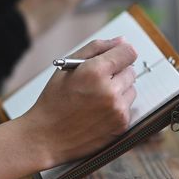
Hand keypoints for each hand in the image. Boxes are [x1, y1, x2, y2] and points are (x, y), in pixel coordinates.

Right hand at [18, 38, 137, 166]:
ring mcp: (117, 110)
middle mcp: (110, 90)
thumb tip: (122, 41)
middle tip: (97, 82)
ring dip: (119, 90)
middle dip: (117, 72)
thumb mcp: (67, 67)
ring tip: (96, 98)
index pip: (128, 52)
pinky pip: (128, 107)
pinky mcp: (121, 125)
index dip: (121, 52)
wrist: (47, 137)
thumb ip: (96, 48)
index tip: (116, 57)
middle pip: (131, 70)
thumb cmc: (54, 100)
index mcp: (94, 72)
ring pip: (131, 89)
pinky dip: (117, 107)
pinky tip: (99, 111)